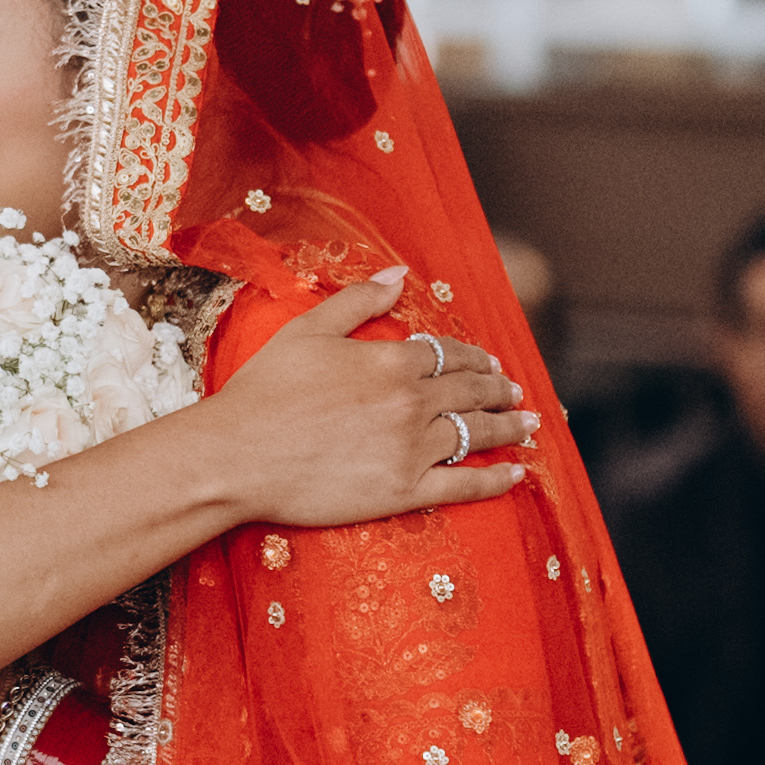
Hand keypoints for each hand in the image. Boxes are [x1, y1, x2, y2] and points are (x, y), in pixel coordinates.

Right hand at [203, 275, 534, 531]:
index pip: (447, 354)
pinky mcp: (404, 492)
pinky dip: (494, 480)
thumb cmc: (263, 392)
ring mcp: (412, 449)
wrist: (236, 456)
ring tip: (528, 425)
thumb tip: (399, 273)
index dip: (472, 356)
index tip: (488, 361)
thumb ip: (359, 299)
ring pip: (476, 434)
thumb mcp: (308, 330)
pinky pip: (463, 486)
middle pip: (471, 392)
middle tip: (516, 392)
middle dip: (499, 389)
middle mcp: (411, 402)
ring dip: (509, 428)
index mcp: (391, 361)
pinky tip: (515, 475)